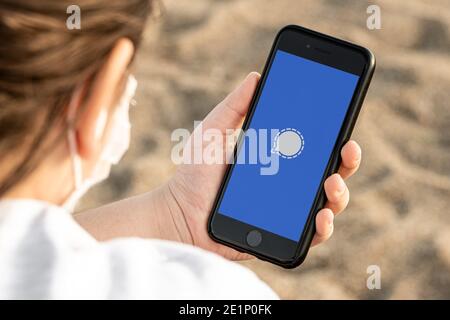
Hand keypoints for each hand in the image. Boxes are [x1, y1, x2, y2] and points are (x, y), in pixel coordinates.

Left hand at [166, 72, 361, 259]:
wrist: (179, 212)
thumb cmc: (195, 173)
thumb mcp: (214, 132)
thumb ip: (234, 106)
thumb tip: (256, 76)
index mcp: (278, 160)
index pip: (314, 147)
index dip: (334, 134)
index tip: (343, 118)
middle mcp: (288, 186)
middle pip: (330, 173)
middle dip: (346, 162)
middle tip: (347, 150)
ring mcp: (287, 212)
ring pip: (328, 205)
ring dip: (339, 194)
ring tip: (330, 183)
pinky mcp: (280, 236)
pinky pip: (310, 236)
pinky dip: (322, 228)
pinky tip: (321, 217)